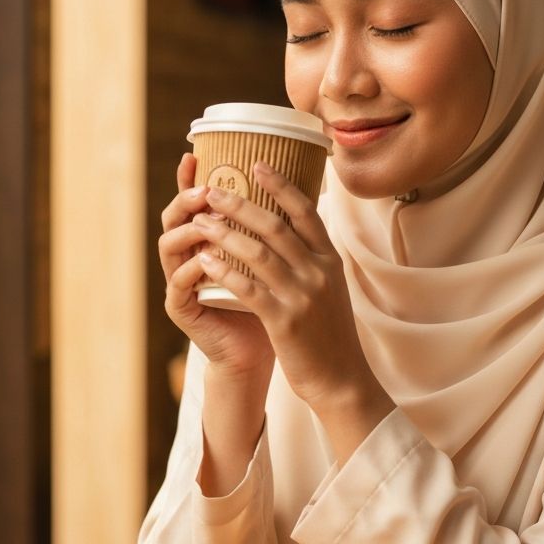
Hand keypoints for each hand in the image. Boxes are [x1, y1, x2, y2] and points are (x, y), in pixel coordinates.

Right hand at [159, 153, 273, 378]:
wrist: (265, 351)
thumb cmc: (275, 303)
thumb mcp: (278, 260)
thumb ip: (275, 228)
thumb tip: (302, 182)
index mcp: (210, 241)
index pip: (195, 203)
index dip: (190, 179)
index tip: (194, 154)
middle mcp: (190, 256)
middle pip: (175, 217)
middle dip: (187, 199)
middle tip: (206, 190)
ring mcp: (182, 281)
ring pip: (169, 245)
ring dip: (187, 229)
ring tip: (204, 220)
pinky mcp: (181, 308)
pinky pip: (179, 282)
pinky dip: (193, 268)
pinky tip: (206, 259)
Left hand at [194, 162, 392, 455]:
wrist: (342, 379)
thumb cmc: (330, 334)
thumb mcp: (332, 290)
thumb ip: (315, 261)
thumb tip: (293, 231)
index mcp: (331, 261)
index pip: (306, 212)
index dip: (281, 185)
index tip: (257, 164)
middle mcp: (319, 272)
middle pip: (276, 226)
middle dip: (241, 203)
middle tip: (213, 189)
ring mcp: (303, 295)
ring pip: (258, 252)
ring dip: (225, 232)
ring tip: (201, 221)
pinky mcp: (284, 320)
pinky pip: (248, 287)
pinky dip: (224, 271)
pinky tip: (204, 260)